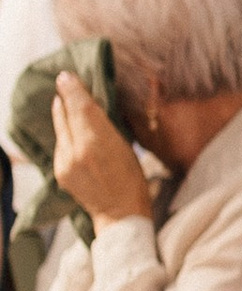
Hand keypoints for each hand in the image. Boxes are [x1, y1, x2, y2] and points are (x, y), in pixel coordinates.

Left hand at [48, 79, 150, 228]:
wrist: (120, 214)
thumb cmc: (132, 180)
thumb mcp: (125, 148)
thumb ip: (105, 126)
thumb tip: (91, 105)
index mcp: (98, 143)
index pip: (81, 108)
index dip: (73, 90)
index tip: (67, 76)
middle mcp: (77, 151)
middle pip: (67, 115)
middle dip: (65, 98)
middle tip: (63, 82)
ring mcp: (65, 162)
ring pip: (60, 130)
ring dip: (62, 115)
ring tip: (64, 102)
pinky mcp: (60, 171)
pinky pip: (60, 145)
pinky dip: (64, 135)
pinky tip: (69, 130)